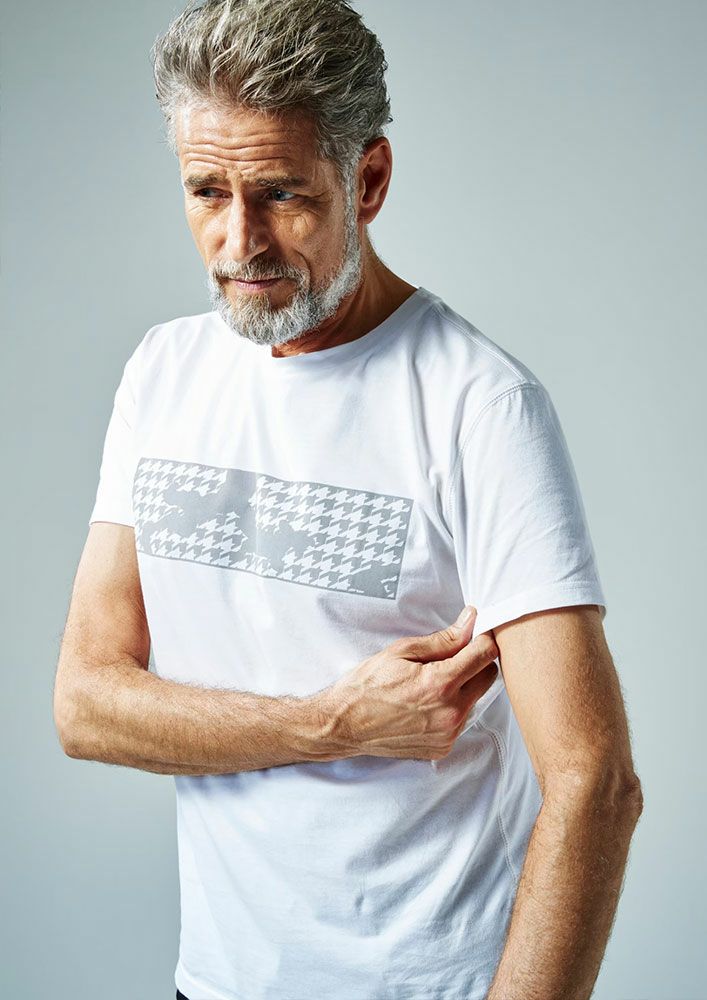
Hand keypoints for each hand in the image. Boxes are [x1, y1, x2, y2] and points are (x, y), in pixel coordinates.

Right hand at [317, 607, 499, 760]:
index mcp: (440, 684)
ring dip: (462, 687)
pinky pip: (461, 720)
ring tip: (429, 684)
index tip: (476, 633)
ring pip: (475, 699)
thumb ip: (443, 639)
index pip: (485, 655)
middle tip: (451, 657)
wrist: (345, 724)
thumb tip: (470, 623)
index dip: (483, 638)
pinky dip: (450, 709)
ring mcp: (448, 734)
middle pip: (488, 677)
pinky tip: (425, 704)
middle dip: (475, 662)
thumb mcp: (401, 652)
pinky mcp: (443, 747)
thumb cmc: (367, 686)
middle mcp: (450, 713)